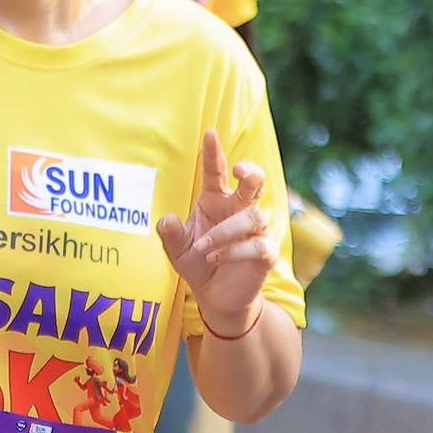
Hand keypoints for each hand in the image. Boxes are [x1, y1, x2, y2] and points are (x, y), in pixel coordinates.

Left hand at [157, 132, 278, 340]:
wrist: (216, 298)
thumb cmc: (198, 265)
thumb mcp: (177, 251)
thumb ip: (171, 235)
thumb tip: (167, 219)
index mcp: (216, 201)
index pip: (216, 173)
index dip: (214, 154)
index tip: (210, 133)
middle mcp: (238, 211)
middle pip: (255, 182)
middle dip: (251, 171)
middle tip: (240, 170)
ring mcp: (255, 232)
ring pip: (253, 216)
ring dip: (225, 232)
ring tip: (204, 249)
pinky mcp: (265, 254)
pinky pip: (257, 246)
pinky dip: (234, 251)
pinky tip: (216, 259)